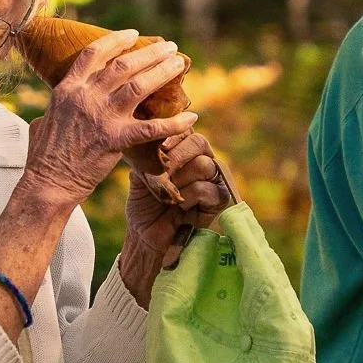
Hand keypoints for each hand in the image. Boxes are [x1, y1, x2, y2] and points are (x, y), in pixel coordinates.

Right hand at [20, 30, 196, 210]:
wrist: (48, 182)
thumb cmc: (44, 156)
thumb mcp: (45, 119)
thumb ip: (58, 106)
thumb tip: (60, 104)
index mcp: (68, 88)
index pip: (94, 54)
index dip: (116, 40)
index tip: (134, 35)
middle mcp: (85, 96)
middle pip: (123, 65)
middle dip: (150, 52)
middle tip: (169, 47)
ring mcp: (101, 116)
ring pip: (139, 86)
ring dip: (162, 72)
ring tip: (178, 64)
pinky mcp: (115, 139)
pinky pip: (152, 128)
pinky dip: (174, 123)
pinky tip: (191, 118)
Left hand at [118, 128, 231, 303]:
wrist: (145, 232)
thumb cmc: (144, 201)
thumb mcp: (142, 171)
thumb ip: (150, 151)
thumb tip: (154, 133)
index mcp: (185, 149)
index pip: (187, 130)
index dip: (173, 135)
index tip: (159, 147)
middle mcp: (203, 159)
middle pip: (199, 143)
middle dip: (175, 158)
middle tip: (161, 174)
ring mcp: (214, 179)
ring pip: (204, 165)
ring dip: (180, 180)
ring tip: (168, 194)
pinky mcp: (220, 199)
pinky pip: (208, 189)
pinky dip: (189, 198)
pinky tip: (180, 207)